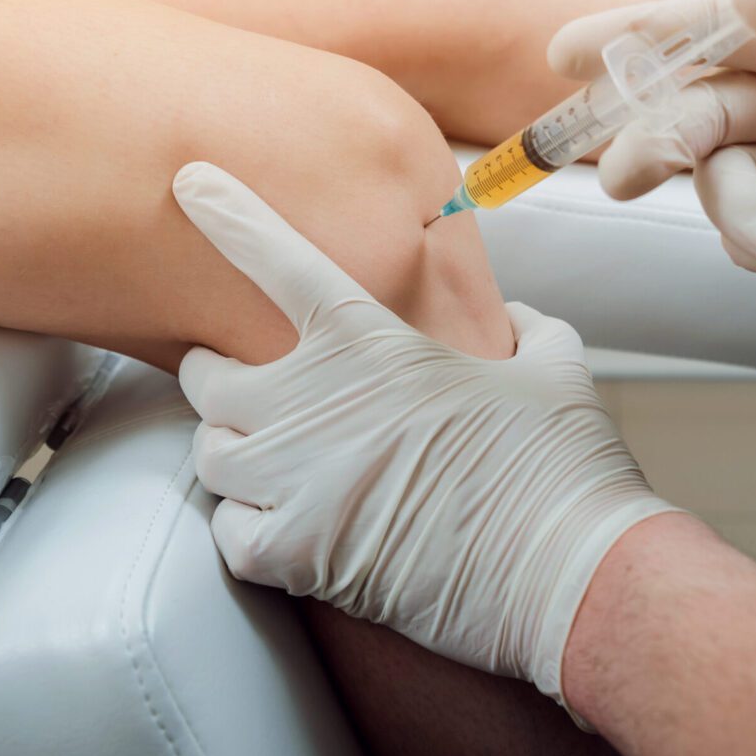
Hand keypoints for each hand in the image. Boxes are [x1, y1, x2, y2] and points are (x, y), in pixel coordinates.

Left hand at [171, 162, 675, 711]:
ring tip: (273, 464)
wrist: (563, 570)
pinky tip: (284, 526)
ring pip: (209, 455)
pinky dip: (245, 526)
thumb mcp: (555, 367)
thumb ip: (523, 328)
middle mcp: (311, 400)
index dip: (230, 217)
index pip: (276, 258)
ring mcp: (293, 477)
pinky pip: (227, 529)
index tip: (192, 185)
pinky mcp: (292, 552)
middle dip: (218, 377)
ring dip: (233, 455)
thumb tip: (516, 318)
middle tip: (245, 387)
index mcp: (368, 340)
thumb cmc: (562, 465)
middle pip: (206, 375)